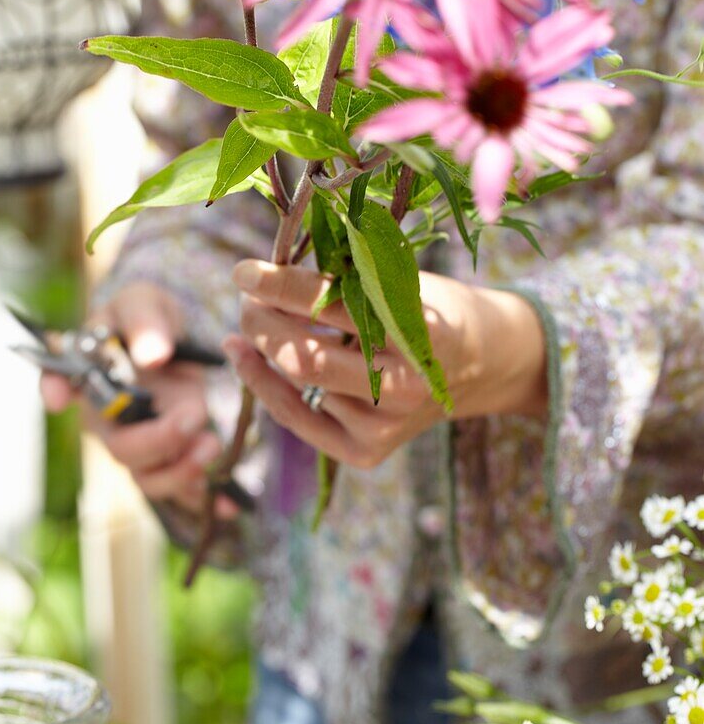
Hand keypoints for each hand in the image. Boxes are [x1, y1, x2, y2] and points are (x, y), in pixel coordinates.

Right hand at [41, 282, 233, 517]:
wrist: (172, 336)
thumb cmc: (146, 316)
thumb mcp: (144, 303)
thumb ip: (145, 323)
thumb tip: (152, 355)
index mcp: (92, 376)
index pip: (60, 384)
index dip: (55, 390)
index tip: (61, 398)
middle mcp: (109, 418)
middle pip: (123, 448)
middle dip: (159, 441)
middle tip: (194, 417)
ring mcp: (140, 441)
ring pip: (150, 477)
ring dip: (182, 473)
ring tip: (212, 446)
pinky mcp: (171, 453)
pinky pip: (182, 487)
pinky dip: (207, 501)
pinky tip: (230, 507)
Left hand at [224, 260, 547, 470]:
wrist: (481, 364)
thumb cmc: (429, 308)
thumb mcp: (401, 279)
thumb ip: (345, 276)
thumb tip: (264, 274)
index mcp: (418, 331)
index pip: (332, 306)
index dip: (279, 287)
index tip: (243, 271)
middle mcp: (404, 385)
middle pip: (303, 357)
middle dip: (260, 322)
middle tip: (245, 297)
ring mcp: (386, 425)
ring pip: (296, 383)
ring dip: (262, 345)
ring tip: (256, 317)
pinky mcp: (367, 451)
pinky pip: (296, 417)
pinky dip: (263, 383)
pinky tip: (244, 356)